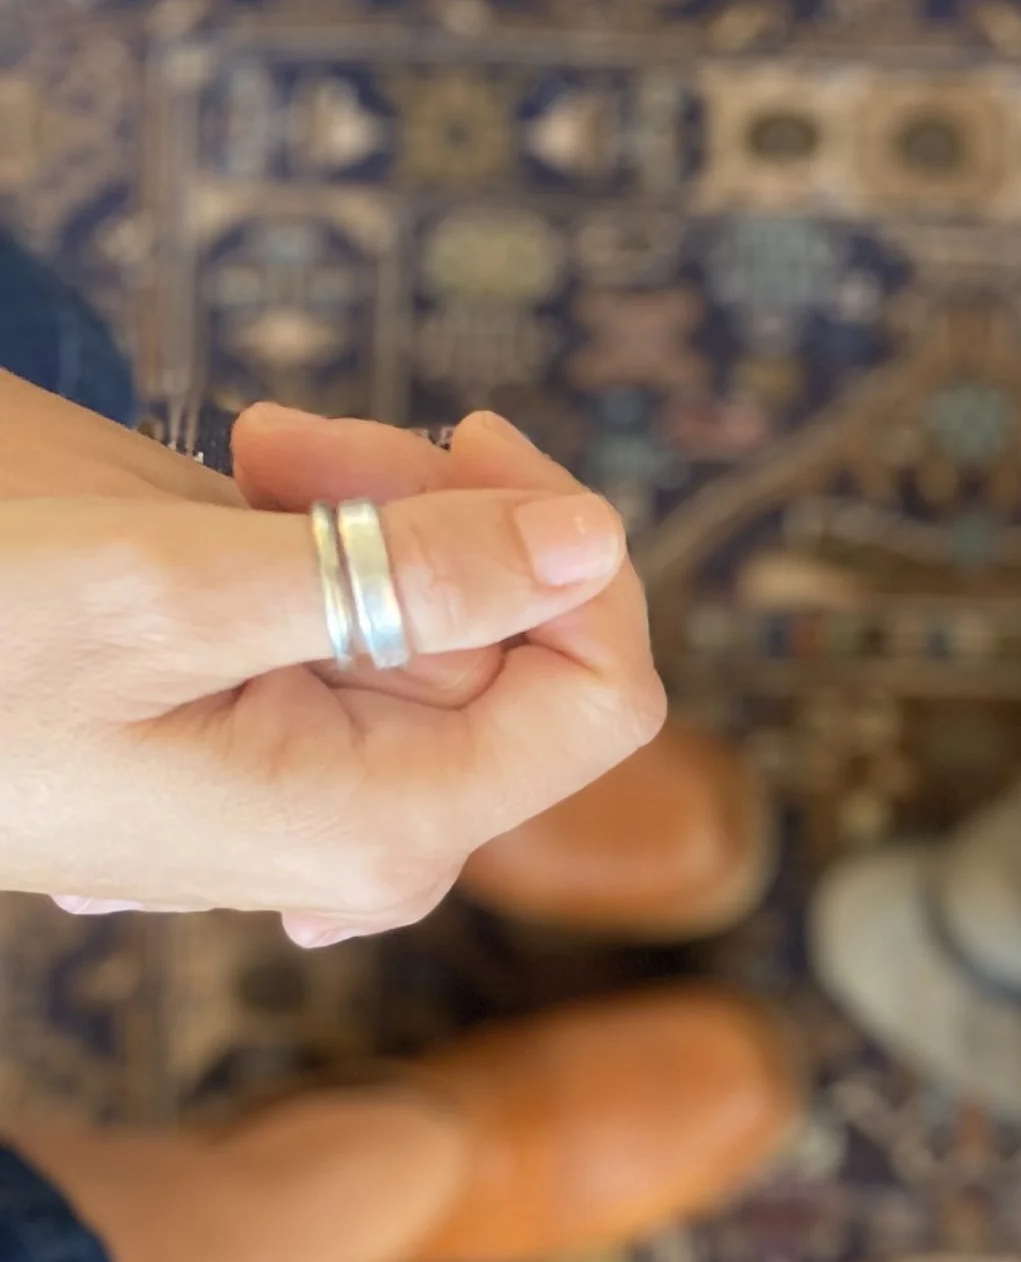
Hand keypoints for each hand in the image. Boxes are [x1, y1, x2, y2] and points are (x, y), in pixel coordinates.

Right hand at [0, 378, 663, 939]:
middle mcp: (387, 820)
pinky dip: (334, 539)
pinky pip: (383, 620)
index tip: (464, 437)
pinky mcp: (293, 729)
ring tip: (245, 459)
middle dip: (434, 506)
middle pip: (526, 638)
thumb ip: (409, 575)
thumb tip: (597, 543)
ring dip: (375, 504)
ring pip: (457, 613)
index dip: (570, 553)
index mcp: (391, 823)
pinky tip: (236, 502)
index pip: (602, 695)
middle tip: (275, 440)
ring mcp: (342, 780)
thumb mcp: (178, 590)